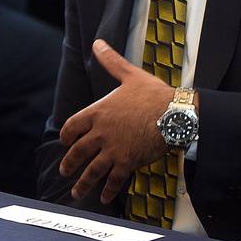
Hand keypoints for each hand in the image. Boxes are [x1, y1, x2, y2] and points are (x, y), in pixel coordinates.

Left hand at [58, 39, 174, 202]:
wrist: (175, 114)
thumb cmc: (154, 94)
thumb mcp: (129, 75)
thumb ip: (111, 61)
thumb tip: (98, 42)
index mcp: (98, 112)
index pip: (73, 127)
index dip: (67, 136)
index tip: (66, 142)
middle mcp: (101, 133)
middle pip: (78, 152)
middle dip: (69, 163)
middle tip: (65, 171)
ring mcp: (113, 150)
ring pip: (92, 170)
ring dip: (82, 183)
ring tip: (75, 192)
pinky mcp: (127, 163)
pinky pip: (114, 180)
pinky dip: (108, 190)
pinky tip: (104, 198)